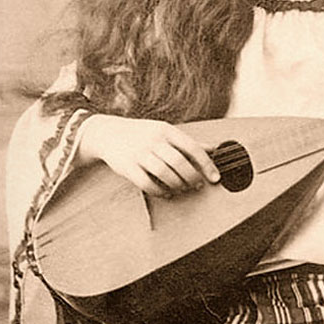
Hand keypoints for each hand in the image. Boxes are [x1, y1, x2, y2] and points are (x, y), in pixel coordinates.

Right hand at [77, 115, 220, 196]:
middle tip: (197, 185)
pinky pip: (147, 183)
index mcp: (166, 130)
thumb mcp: (165, 131)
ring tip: (182, 188)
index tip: (215, 177)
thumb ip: (188, 142)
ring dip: (177, 185)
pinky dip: (160, 192)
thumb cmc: (142, 134)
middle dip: (192, 177)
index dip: (206, 164)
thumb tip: (214, 148)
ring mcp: (139, 153)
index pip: (192, 147)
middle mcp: (154, 140)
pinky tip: (167, 193)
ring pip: (164, 173)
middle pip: (179, 162)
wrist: (107, 133)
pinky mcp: (128, 167)